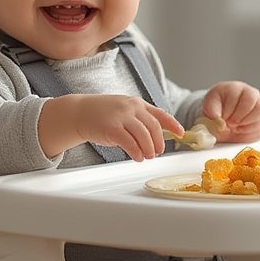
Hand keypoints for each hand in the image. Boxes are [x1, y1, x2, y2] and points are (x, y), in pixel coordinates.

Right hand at [39, 93, 183, 161]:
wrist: (78, 112)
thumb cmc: (102, 114)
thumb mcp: (124, 109)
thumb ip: (140, 118)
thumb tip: (158, 134)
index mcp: (136, 103)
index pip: (160, 114)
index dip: (173, 124)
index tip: (180, 134)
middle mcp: (131, 107)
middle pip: (154, 127)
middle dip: (158, 142)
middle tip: (158, 152)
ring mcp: (121, 117)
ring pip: (144, 136)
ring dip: (149, 149)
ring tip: (147, 156)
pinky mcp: (111, 128)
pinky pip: (130, 143)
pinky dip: (136, 153)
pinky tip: (137, 157)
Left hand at [202, 81, 259, 143]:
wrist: (218, 119)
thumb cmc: (215, 110)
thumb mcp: (208, 108)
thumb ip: (212, 112)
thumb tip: (221, 123)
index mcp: (235, 88)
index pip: (241, 96)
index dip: (231, 110)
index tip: (222, 118)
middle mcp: (251, 94)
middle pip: (257, 102)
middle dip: (241, 117)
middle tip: (230, 124)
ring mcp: (259, 105)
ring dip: (247, 124)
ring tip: (235, 128)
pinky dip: (248, 132)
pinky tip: (238, 131)